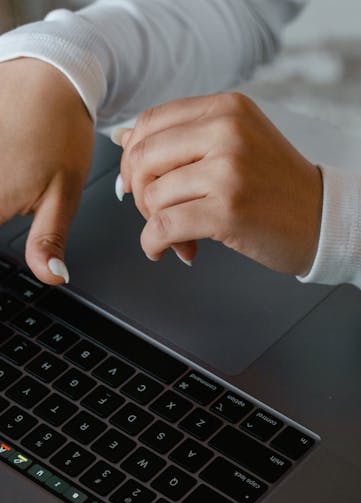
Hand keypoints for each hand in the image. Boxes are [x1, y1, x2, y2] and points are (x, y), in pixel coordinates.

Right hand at [0, 58, 93, 282]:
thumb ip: (48, 240)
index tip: (7, 251)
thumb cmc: (61, 133)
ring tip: (17, 178)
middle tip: (13, 204)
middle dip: (3, 210)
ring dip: (1, 199)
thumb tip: (51, 277)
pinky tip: (9, 167)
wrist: (49, 76)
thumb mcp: (63, 196)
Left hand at [118, 92, 322, 275]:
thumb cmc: (281, 189)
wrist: (324, 221)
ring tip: (179, 237)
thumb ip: (188, 138)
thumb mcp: (240, 143)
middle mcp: (226, 132)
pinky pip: (165, 226)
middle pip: (144, 157)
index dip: (133, 156)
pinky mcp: (226, 211)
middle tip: (154, 213)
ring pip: (153, 195)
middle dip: (139, 192)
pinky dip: (154, 243)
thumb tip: (125, 139)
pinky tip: (166, 251)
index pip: (152, 122)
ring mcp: (226, 171)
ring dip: (154, 223)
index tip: (136, 182)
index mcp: (227, 108)